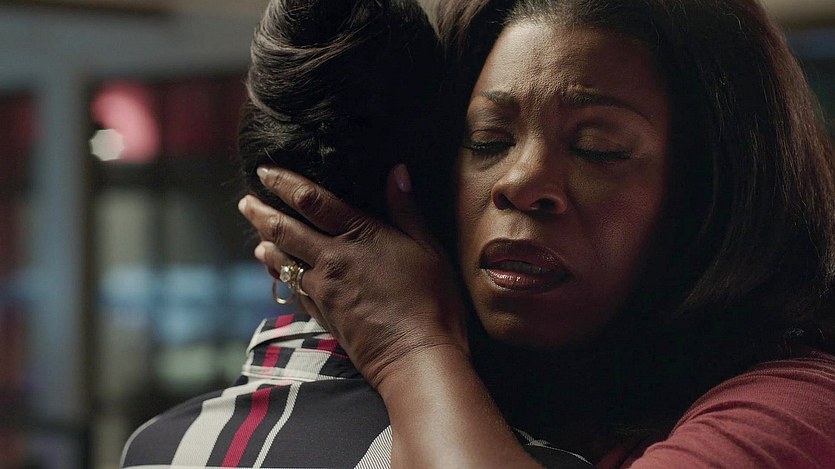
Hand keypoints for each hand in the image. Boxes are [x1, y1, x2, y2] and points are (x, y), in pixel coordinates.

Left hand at [238, 164, 468, 387]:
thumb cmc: (431, 300)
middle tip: (245, 201)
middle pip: (284, 230)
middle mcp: (331, 260)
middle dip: (261, 213)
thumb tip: (396, 171)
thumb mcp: (427, 248)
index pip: (311, 201)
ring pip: (283, 261)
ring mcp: (322, 290)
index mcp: (357, 236)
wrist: (415, 357)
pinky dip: (280, 275)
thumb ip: (406, 209)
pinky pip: (293, 289)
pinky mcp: (322, 315)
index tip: (265, 170)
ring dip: (266, 244)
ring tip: (256, 234)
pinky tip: (277, 271)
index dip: (285, 182)